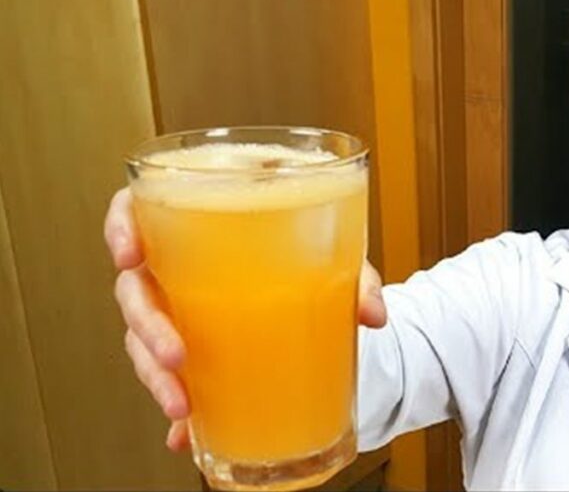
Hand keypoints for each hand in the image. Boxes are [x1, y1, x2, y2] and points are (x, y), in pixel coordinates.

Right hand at [104, 187, 387, 451]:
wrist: (327, 291)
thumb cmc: (312, 252)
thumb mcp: (337, 256)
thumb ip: (355, 278)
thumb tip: (372, 315)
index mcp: (204, 224)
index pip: (139, 209)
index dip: (122, 227)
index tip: (129, 256)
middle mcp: (179, 267)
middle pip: (136, 288)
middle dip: (147, 325)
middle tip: (175, 355)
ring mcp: (179, 310)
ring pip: (142, 340)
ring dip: (155, 376)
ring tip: (181, 405)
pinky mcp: (192, 351)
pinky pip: (172, 379)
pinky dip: (180, 413)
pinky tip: (184, 434)